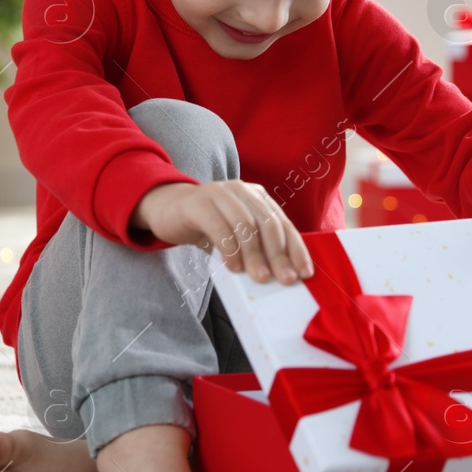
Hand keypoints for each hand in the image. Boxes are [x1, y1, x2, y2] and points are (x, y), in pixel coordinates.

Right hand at [131, 181, 313, 283]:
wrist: (167, 209)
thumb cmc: (207, 226)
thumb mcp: (236, 233)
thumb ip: (256, 246)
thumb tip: (278, 275)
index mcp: (258, 198)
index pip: (283, 223)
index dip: (296, 249)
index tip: (303, 273)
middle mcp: (242, 192)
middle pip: (268, 224)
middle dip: (279, 254)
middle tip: (284, 279)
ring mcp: (219, 194)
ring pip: (245, 225)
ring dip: (255, 255)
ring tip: (259, 278)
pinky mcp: (198, 203)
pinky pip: (219, 227)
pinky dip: (229, 250)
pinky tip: (232, 268)